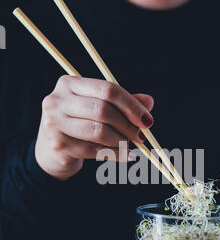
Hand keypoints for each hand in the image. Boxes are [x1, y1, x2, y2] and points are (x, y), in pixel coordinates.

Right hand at [35, 76, 153, 179]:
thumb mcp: (97, 109)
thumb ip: (122, 104)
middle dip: (128, 125)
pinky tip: (127, 155)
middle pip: (103, 109)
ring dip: (121, 140)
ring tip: (130, 144)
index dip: (131, 105)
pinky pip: (95, 150)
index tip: (147, 120)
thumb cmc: (78, 124)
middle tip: (141, 136)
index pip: (107, 89)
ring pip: (99, 130)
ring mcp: (55, 123)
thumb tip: (149, 101)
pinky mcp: (59, 145)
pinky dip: (116, 154)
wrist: (50, 150)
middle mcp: (57, 100)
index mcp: (69, 84)